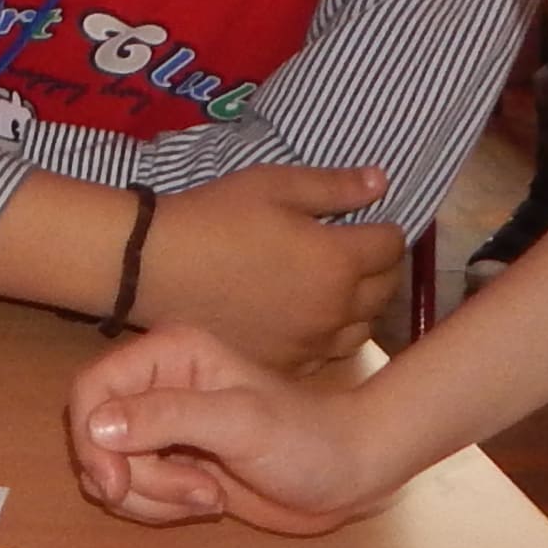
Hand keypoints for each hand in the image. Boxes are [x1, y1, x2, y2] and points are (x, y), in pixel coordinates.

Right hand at [62, 324, 406, 532]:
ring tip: (210, 495)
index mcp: (168, 355)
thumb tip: (95, 428)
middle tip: (199, 491)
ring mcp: (160, 429)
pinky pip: (130, 492)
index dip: (92, 440)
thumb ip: (167, 418)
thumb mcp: (239, 424)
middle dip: (138, 479)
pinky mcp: (168, 465)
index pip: (91, 390)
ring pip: (110, 471)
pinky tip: (207, 501)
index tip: (118, 484)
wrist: (348, 475)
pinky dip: (159, 507)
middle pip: (96, 438)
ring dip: (153, 498)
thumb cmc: (305, 440)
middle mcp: (155, 386)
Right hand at [133, 164, 405, 368]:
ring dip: (359, 307)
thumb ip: (335, 186)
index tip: (368, 223)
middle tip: (357, 253)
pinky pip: (324, 355)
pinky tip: (306, 319)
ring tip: (336, 289)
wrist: (156, 268)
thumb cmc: (216, 218)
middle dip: (380, 267)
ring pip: (361, 328)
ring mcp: (310, 343)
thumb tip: (381, 183)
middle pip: (385, 290)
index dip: (385, 229)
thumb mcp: (275, 186)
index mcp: (340, 260)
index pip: (392, 245)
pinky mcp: (283, 364)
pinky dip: (327, 336)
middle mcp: (336, 308)